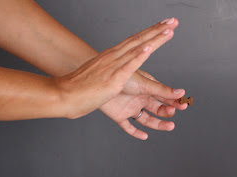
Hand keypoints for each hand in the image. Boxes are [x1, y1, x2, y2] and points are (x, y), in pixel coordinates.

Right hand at [54, 18, 180, 121]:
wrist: (64, 94)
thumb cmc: (79, 89)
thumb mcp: (98, 77)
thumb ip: (108, 73)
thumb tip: (113, 73)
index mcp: (111, 57)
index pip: (134, 41)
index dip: (150, 33)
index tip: (164, 26)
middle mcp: (113, 57)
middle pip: (139, 41)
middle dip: (157, 30)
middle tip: (172, 21)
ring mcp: (113, 67)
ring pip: (137, 50)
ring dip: (153, 39)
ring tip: (167, 30)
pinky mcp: (112, 80)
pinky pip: (127, 67)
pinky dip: (138, 57)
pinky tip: (147, 48)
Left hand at [99, 69, 188, 139]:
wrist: (97, 79)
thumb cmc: (121, 76)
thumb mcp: (145, 84)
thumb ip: (163, 90)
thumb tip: (181, 92)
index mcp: (147, 88)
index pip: (164, 97)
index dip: (174, 102)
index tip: (183, 105)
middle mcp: (140, 98)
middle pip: (157, 109)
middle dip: (167, 112)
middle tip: (173, 113)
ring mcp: (130, 107)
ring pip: (147, 120)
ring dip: (158, 124)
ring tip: (170, 126)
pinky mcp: (119, 116)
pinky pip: (129, 127)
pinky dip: (136, 133)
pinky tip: (144, 136)